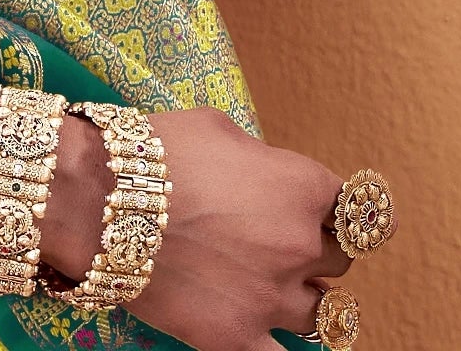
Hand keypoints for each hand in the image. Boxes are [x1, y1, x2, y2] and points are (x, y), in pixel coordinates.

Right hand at [46, 108, 355, 350]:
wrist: (103, 201)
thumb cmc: (160, 152)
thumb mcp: (221, 130)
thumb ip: (260, 160)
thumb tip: (265, 176)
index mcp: (302, 187)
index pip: (356, 206)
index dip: (340, 207)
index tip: (333, 211)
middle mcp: (299, 244)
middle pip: (343, 258)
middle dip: (321, 247)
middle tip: (286, 239)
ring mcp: (272, 297)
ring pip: (324, 311)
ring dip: (306, 296)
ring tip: (278, 287)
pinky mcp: (240, 338)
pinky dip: (280, 346)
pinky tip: (266, 332)